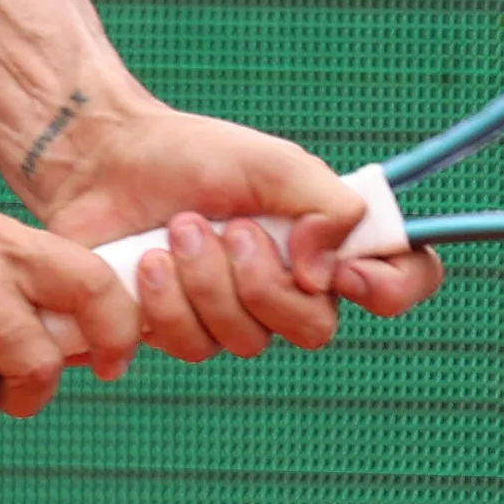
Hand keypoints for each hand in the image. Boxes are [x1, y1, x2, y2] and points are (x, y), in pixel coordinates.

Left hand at [24, 96, 444, 363]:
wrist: (104, 161)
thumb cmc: (191, 155)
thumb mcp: (272, 162)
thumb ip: (326, 205)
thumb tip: (331, 273)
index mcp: (325, 242)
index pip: (399, 282)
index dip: (392, 289)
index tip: (344, 271)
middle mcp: (288, 287)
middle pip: (314, 330)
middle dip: (264, 280)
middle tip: (228, 228)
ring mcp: (233, 316)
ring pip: (246, 342)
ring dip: (207, 281)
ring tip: (176, 229)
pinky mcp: (178, 332)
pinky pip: (190, 347)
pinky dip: (167, 301)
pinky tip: (148, 263)